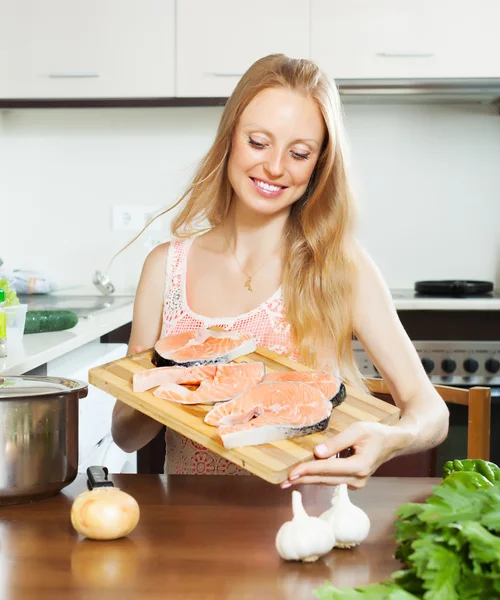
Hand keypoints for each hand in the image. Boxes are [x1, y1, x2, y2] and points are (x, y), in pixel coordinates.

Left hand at [281, 422, 398, 489]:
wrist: (393, 443)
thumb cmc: (376, 433)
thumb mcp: (357, 430)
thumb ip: (337, 442)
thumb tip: (317, 452)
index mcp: (359, 466)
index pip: (326, 469)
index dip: (308, 470)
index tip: (291, 473)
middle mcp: (357, 479)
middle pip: (324, 479)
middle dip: (303, 479)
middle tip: (283, 482)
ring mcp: (357, 483)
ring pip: (327, 482)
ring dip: (308, 480)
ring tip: (289, 481)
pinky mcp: (354, 481)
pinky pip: (333, 479)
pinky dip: (318, 477)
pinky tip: (305, 475)